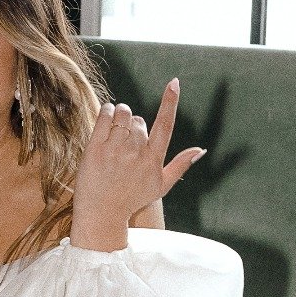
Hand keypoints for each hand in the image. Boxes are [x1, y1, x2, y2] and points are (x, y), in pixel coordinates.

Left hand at [70, 79, 204, 252]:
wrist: (101, 213)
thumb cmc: (132, 199)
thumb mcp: (160, 186)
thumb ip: (180, 165)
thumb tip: (200, 150)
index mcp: (153, 160)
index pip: (165, 125)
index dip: (170, 102)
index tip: (174, 83)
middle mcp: (135, 153)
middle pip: (139, 120)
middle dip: (135, 123)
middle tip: (127, 139)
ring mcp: (114, 150)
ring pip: (122, 114)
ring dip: (121, 114)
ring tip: (117, 126)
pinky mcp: (95, 148)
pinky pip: (104, 117)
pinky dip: (106, 110)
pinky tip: (107, 113)